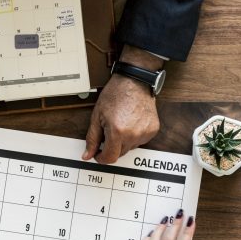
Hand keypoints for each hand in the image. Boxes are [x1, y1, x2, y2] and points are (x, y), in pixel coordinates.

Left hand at [83, 45, 163, 163]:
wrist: (135, 81)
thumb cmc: (116, 94)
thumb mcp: (97, 116)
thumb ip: (92, 138)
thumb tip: (87, 154)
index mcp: (117, 131)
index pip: (110, 158)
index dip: (101, 158)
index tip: (98, 154)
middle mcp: (133, 134)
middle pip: (120, 154)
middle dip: (111, 147)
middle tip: (108, 132)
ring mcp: (145, 133)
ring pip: (130, 148)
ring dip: (123, 141)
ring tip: (121, 124)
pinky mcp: (153, 130)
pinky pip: (140, 141)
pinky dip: (134, 136)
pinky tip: (130, 123)